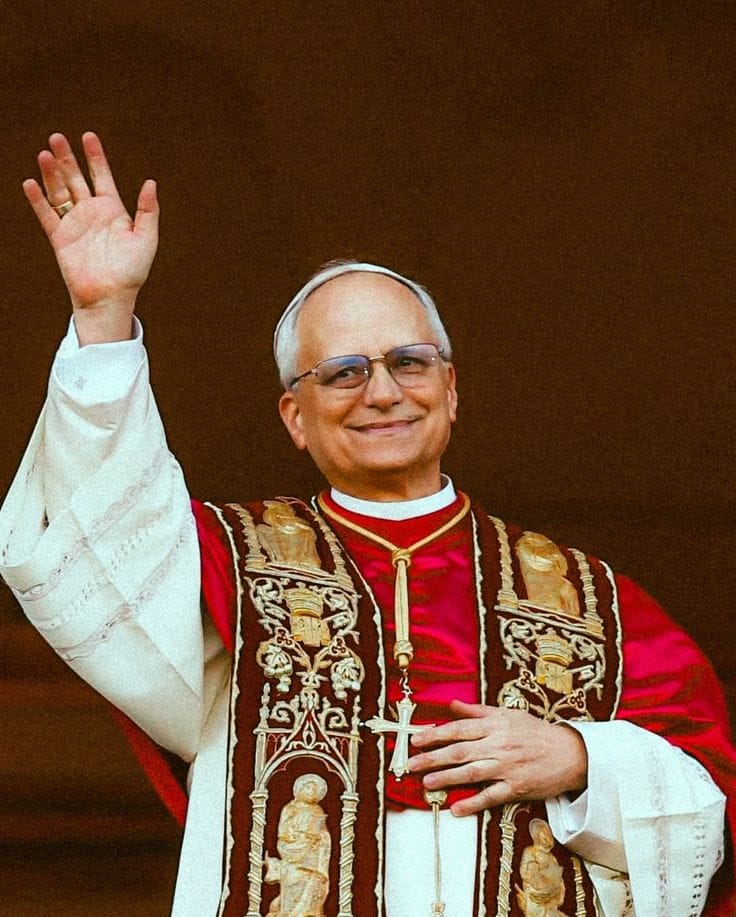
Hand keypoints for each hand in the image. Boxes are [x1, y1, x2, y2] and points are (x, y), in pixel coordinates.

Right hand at [23, 132, 158, 343]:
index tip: (88, 136)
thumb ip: (148, 211)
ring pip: (59, 192)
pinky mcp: (60, 238)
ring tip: (44, 154)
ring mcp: (74, 224)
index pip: (102, 176)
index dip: (95, 157)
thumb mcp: (146, 239)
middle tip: (56, 137)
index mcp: (113, 210)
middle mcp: (92, 213)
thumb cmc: (132, 272)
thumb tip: (151, 183)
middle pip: (76, 178)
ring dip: (51, 174)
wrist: (110, 297)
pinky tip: (30, 183)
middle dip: (67, 158)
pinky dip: (38, 200)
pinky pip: (46, 215)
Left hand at [408, 700, 587, 815]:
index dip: (435, 734)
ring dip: (447, 779)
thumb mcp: (508, 714)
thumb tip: (451, 704)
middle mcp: (499, 745)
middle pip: (460, 751)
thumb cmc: (536, 732)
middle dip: (433, 758)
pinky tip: (457, 808)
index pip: (459, 729)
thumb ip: (477, 712)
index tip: (416, 740)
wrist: (570, 753)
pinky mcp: (517, 788)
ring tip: (426, 784)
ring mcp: (507, 768)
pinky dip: (474, 803)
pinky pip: (492, 796)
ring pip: (472, 773)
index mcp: (495, 726)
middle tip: (410, 764)